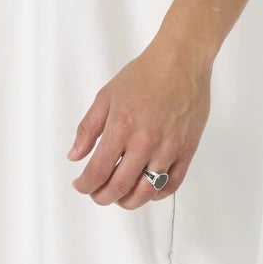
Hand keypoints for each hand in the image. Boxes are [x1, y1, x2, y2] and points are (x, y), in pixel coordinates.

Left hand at [67, 35, 211, 209]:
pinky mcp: (187, 150)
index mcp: (122, 127)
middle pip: (120, 187)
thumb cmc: (146, 74)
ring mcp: (168, 148)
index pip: (97, 171)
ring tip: (120, 197)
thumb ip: (88, 128)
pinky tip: (147, 191)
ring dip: (128, 201)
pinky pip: (172, 184)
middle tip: (97, 194)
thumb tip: (75, 155)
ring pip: (146, 191)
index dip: (85, 185)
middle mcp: (145, 141)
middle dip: (102, 197)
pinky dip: (157, 194)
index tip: (81, 185)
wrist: (181, 62)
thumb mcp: (106, 96)